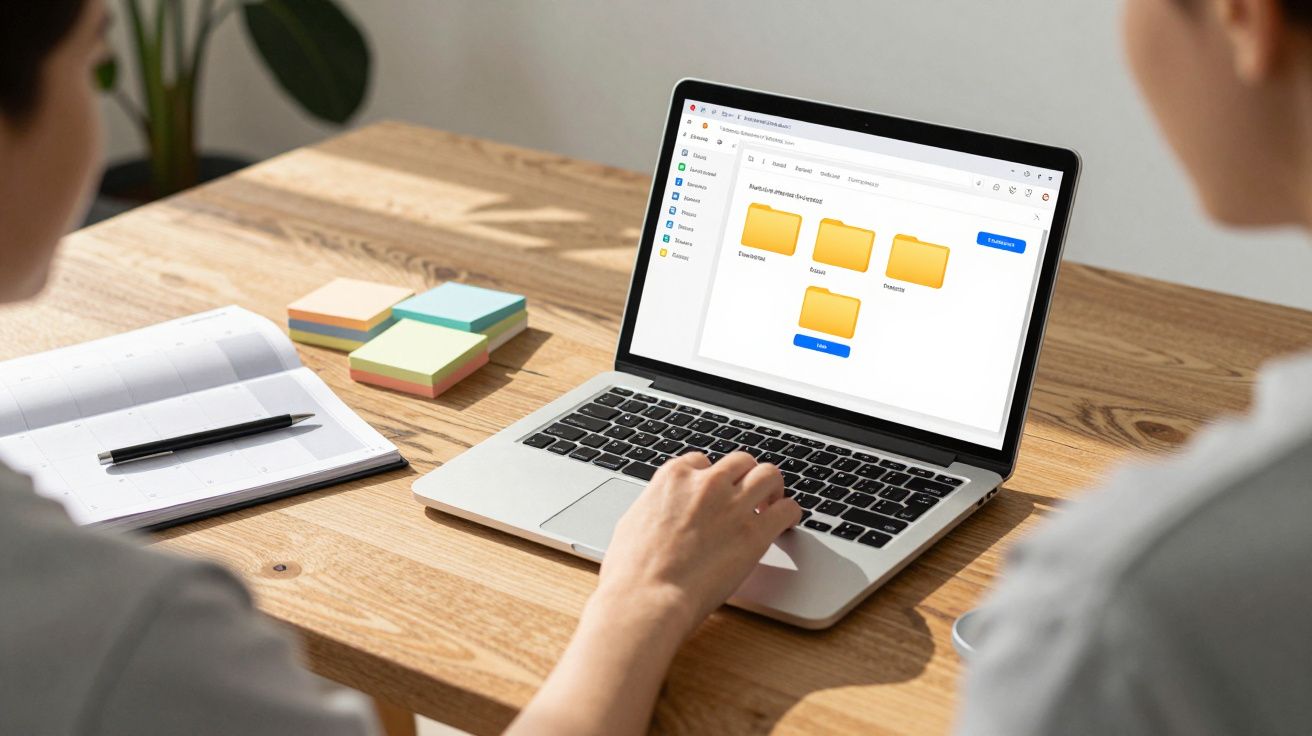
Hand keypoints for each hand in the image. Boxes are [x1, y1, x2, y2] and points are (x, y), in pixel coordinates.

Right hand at [593, 451, 801, 639]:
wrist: (646, 598)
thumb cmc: (631, 572)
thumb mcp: (632, 523)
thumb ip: (655, 508)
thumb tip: (661, 511)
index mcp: (673, 477)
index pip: (703, 462)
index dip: (712, 480)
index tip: (716, 494)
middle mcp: (706, 483)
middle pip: (740, 462)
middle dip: (745, 477)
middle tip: (748, 496)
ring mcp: (733, 505)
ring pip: (769, 475)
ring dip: (772, 488)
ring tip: (772, 504)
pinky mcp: (755, 532)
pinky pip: (788, 509)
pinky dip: (790, 514)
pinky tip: (785, 524)